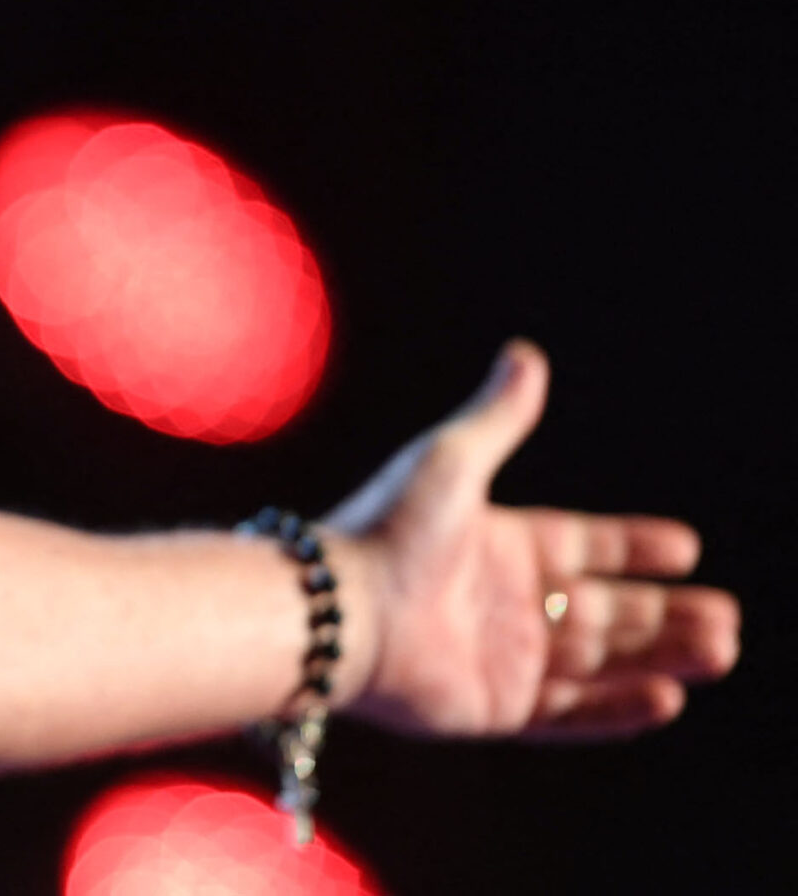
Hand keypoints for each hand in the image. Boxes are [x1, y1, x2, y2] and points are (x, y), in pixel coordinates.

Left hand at [327, 339, 738, 739]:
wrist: (340, 608)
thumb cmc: (387, 529)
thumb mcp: (451, 460)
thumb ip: (498, 417)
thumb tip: (526, 353)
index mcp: (496, 542)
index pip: (582, 545)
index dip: (633, 546)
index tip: (687, 547)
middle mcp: (503, 601)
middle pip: (604, 609)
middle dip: (667, 614)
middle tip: (727, 621)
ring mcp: (500, 656)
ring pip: (599, 660)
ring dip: (660, 657)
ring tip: (717, 651)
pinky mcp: (493, 707)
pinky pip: (568, 713)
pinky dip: (617, 708)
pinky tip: (666, 698)